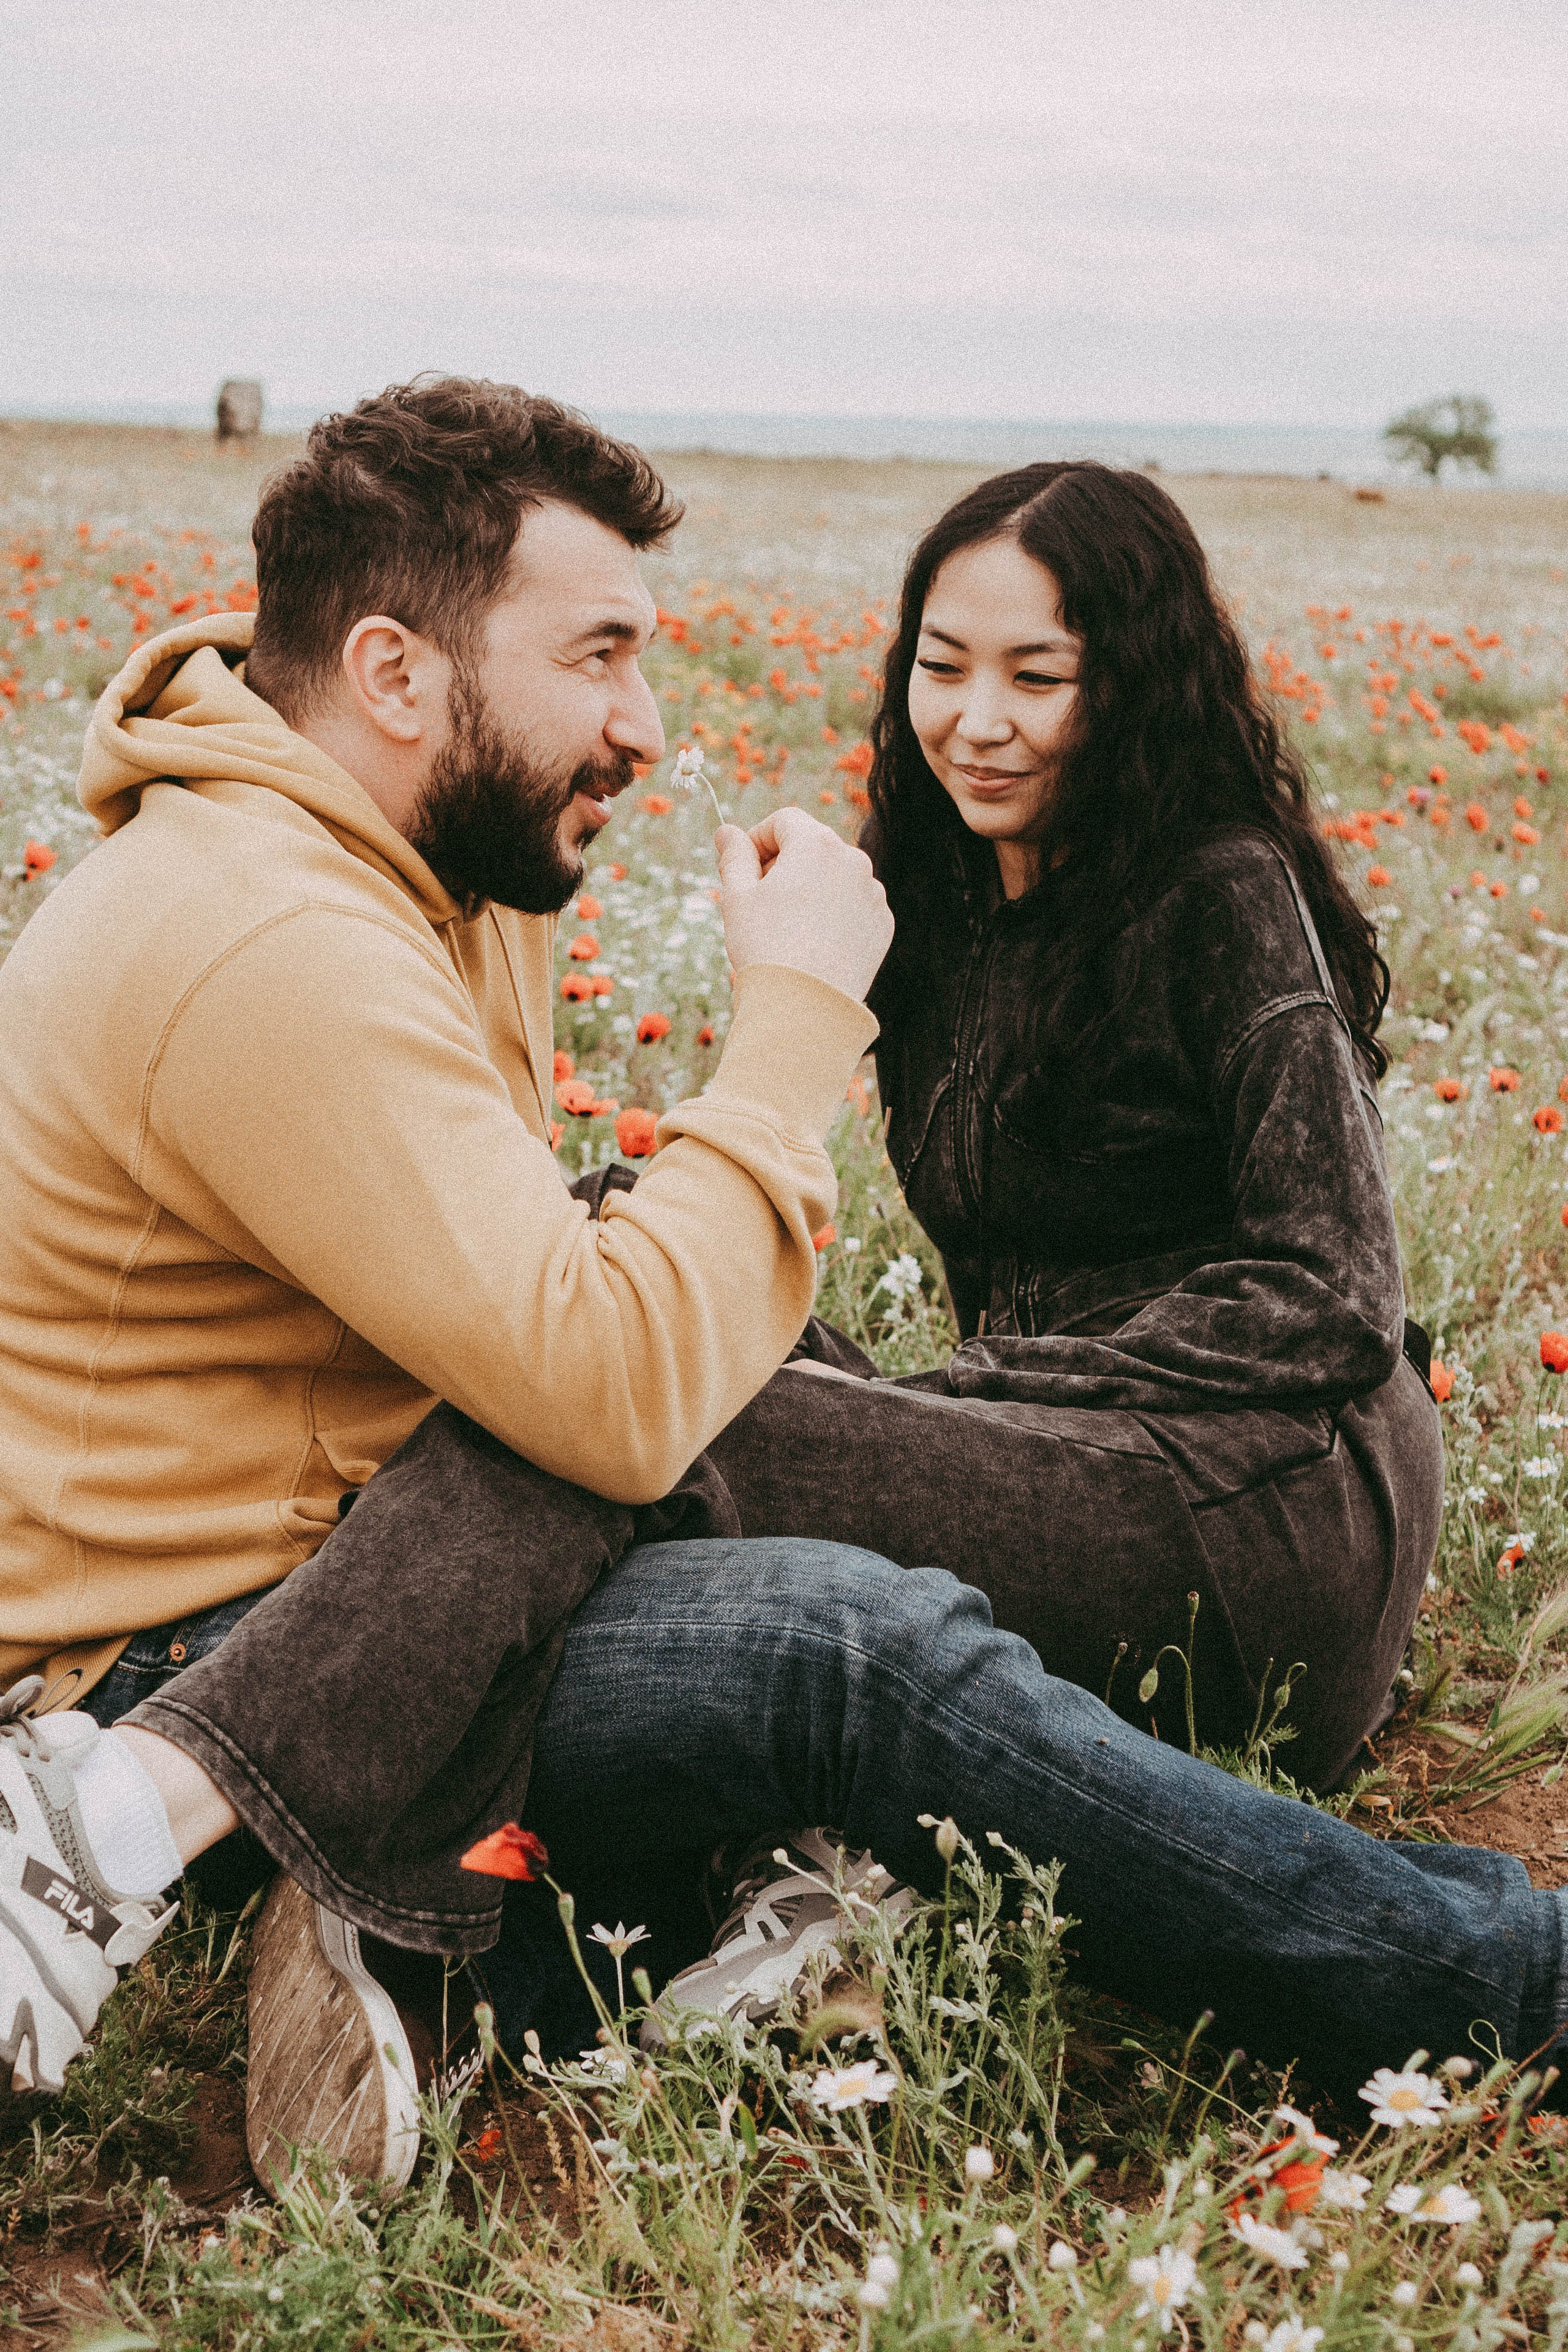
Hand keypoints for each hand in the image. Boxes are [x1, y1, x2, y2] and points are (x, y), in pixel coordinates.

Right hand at [715, 808, 892, 1003]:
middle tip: (760, 899)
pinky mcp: (882, 924)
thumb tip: (727, 832)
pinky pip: (854, 906)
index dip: (758, 839)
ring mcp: (873, 894)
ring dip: (810, 888)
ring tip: (786, 925)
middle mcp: (854, 861)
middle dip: (784, 863)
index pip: (785, 820)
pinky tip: (813, 942)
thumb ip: (734, 856)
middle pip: (813, 846)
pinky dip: (833, 914)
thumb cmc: (765, 947)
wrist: (806, 1007)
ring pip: (835, 877)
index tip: (743, 866)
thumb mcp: (737, 897)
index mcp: (817, 844)